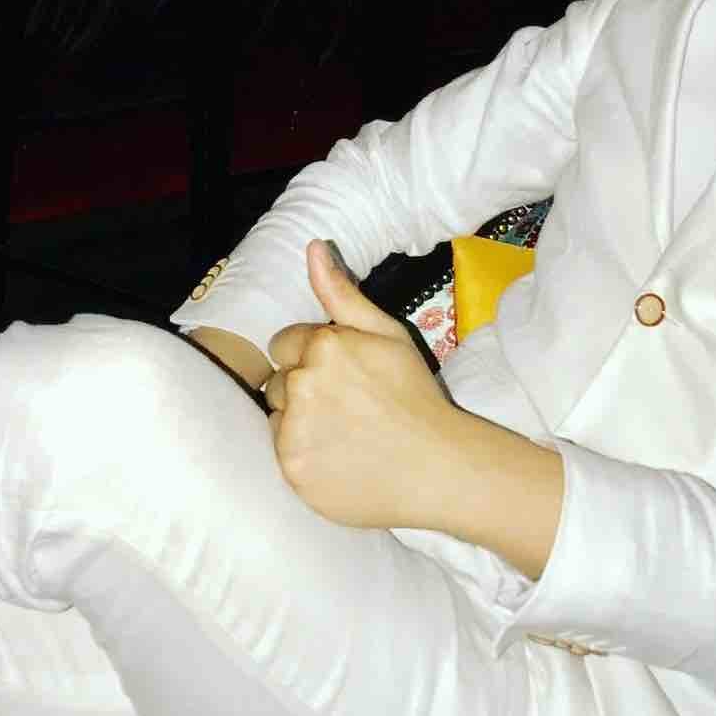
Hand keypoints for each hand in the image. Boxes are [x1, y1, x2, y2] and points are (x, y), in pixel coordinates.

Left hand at [264, 240, 458, 529]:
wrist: (437, 468)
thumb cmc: (415, 396)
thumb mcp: (387, 334)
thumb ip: (342, 292)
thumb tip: (313, 246)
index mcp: (322, 345)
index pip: (284, 343)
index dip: (313, 358)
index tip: (344, 377)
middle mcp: (301, 383)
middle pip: (278, 380)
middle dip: (303, 387)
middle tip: (346, 406)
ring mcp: (293, 429)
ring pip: (277, 414)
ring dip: (298, 420)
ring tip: (342, 432)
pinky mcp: (291, 466)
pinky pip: (280, 449)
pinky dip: (302, 452)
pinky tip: (336, 457)